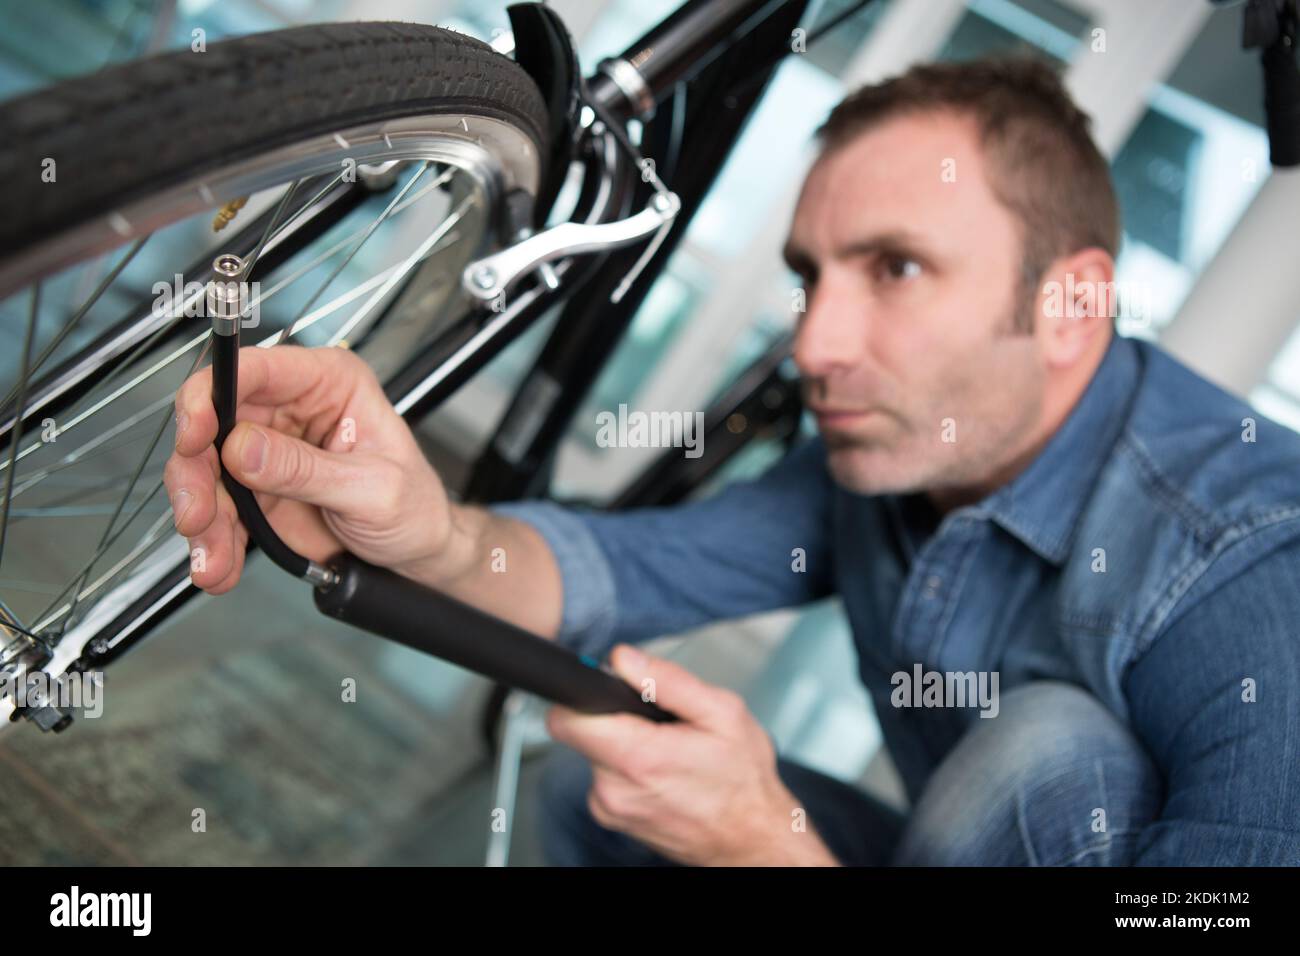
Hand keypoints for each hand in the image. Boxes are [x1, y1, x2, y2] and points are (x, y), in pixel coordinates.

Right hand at [164, 344, 455, 593]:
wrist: (418, 553)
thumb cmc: (416, 507)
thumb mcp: (372, 488)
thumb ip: (306, 469)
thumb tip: (242, 447)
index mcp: (329, 383)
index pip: (255, 369)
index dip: (210, 396)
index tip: (194, 434)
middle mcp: (291, 409)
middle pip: (213, 422)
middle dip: (196, 474)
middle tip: (197, 514)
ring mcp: (269, 451)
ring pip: (206, 472)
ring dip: (201, 518)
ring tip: (212, 557)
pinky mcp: (258, 491)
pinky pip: (218, 510)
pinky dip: (212, 542)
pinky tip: (218, 567)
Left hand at [546, 644, 840, 865]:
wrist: (750, 840)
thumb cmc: (743, 781)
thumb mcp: (723, 713)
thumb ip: (668, 680)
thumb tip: (623, 658)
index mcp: (638, 758)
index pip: (567, 719)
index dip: (582, 694)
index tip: (607, 689)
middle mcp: (614, 789)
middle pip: (583, 731)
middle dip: (616, 717)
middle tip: (659, 723)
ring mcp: (610, 808)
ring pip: (595, 752)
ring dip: (624, 742)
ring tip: (668, 749)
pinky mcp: (611, 817)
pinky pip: (605, 776)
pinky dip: (627, 767)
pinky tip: (662, 771)